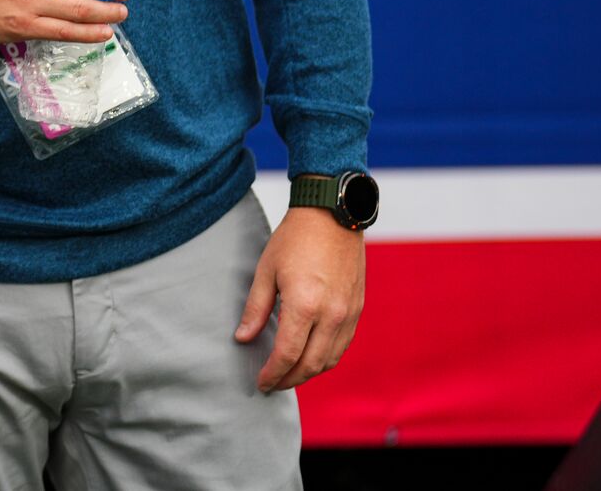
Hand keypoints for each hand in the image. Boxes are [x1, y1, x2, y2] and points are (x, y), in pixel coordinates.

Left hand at [238, 207, 365, 392]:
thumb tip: (243, 338)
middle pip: (311, 365)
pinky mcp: (357, 310)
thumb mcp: (265, 272)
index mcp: (304, 306)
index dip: (273, 373)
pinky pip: (342, 345)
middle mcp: (331, 315)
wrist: (333, 217)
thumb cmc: (294, 240)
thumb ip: (256, 309)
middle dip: (289, 380)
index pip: (288, 354)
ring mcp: (348, 314)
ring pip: (330, 359)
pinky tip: (309, 356)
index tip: (260, 382)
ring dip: (309, 373)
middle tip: (271, 384)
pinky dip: (325, 358)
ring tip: (288, 374)